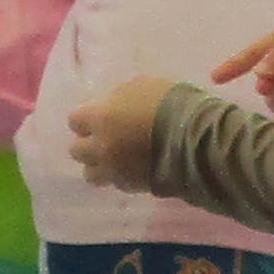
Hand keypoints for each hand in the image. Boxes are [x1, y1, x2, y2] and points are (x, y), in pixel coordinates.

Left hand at [66, 73, 174, 190]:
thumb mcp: (143, 86)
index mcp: (101, 118)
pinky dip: (119, 175)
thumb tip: (111, 106)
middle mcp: (101, 148)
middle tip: (106, 137)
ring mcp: (115, 171)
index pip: (74, 120)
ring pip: (90, 173)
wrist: (198, 142)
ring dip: (98, 164)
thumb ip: (120, 98)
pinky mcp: (132, 187)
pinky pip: (115, 183)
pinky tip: (134, 166)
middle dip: (88, 142)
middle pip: (76, 150)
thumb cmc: (172, 105)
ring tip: (115, 157)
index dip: (86, 118)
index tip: (99, 115)